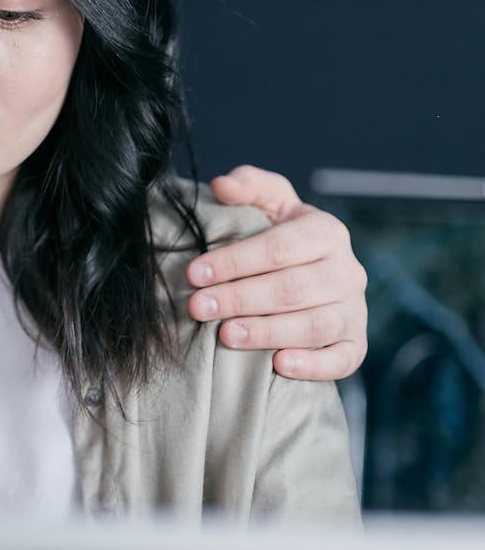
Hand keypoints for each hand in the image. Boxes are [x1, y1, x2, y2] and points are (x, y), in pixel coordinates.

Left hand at [186, 165, 368, 380]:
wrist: (310, 269)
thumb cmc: (280, 234)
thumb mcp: (267, 202)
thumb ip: (247, 185)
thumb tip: (221, 186)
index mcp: (327, 232)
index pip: (279, 248)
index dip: (234, 261)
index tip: (195, 273)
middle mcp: (348, 271)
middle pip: (292, 289)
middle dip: (240, 298)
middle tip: (199, 307)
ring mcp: (356, 310)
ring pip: (314, 325)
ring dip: (267, 332)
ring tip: (226, 334)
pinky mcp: (356, 343)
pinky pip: (343, 359)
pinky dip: (313, 365)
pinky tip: (279, 365)